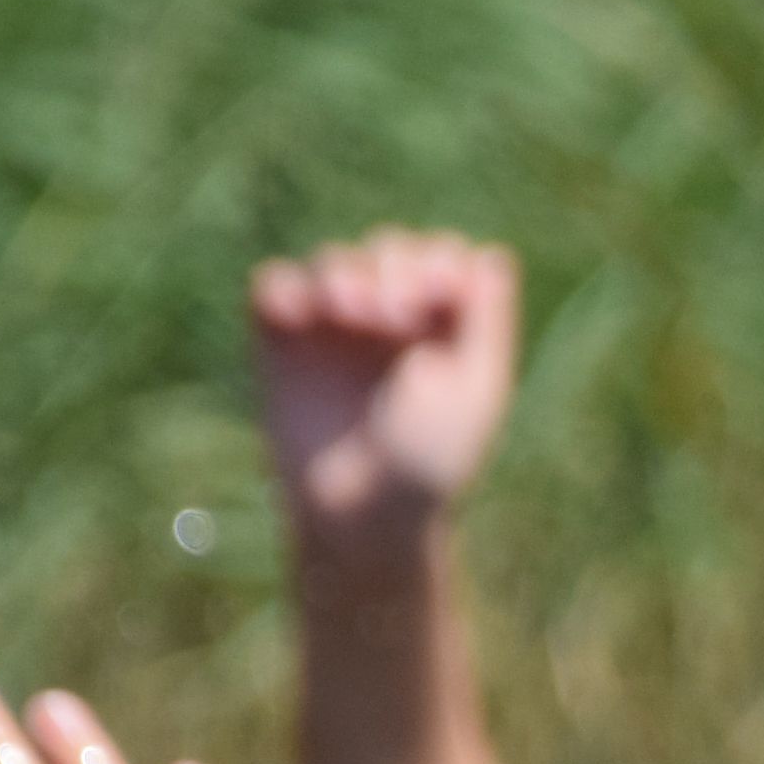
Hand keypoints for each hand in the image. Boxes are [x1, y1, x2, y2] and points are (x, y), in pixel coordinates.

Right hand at [250, 227, 518, 546]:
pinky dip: (285, 286)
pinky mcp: (282, 341)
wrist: (357, 514)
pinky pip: (275, 285)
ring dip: (342, 272)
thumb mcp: (473, 392)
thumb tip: (488, 254)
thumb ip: (485, 323)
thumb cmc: (427, 460)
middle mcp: (390, 319)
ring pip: (334, 260)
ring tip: (348, 312)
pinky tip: (299, 314)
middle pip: (388, 249)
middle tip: (387, 315)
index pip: (441, 257)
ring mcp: (334, 327)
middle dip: (390, 267)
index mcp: (444, 327)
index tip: (430, 304)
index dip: (436, 266)